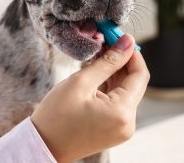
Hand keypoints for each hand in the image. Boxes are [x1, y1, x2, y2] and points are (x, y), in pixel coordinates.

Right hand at [31, 34, 149, 161]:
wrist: (43, 145)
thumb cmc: (56, 115)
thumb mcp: (82, 82)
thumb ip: (108, 61)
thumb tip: (127, 42)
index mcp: (122, 112)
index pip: (140, 74)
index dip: (131, 53)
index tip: (120, 37)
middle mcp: (128, 123)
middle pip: (134, 82)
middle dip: (123, 60)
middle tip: (108, 42)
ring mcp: (121, 127)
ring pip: (126, 90)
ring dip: (115, 71)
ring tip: (101, 54)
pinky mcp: (113, 128)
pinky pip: (118, 101)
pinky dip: (111, 85)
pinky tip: (99, 71)